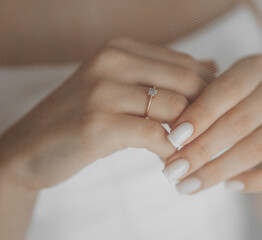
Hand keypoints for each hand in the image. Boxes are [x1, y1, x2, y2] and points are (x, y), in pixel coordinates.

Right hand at [0, 37, 215, 189]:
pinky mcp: (98, 123)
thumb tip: (212, 66)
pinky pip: (155, 135)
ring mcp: (103, 91)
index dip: (209, 91)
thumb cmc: (82, 116)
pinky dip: (170, 150)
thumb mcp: (119, 85)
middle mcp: (112, 62)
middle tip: (210, 133)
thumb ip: (162, 74)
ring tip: (190, 148)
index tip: (214, 113)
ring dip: (190, 133)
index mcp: (120, 49)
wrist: (31, 145)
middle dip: (206, 111)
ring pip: (175, 107)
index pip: (186, 64)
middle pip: (187, 82)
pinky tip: (170, 160)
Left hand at [163, 55, 261, 193]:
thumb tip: (168, 137)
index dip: (198, 115)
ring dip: (218, 171)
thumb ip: (200, 106)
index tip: (172, 139)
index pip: (225, 90)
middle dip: (201, 151)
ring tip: (189, 185)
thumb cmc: (240, 103)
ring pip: (256, 148)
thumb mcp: (223, 94)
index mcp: (258, 66)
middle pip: (238, 122)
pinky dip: (254, 181)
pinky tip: (229, 186)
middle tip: (173, 171)